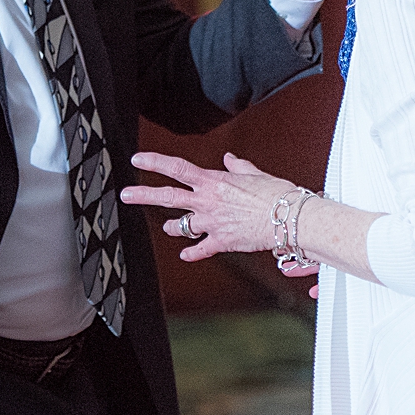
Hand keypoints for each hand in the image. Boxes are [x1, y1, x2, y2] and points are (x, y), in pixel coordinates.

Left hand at [122, 150, 298, 260]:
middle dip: (143, 195)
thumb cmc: (277, 194)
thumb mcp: (255, 173)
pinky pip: (200, 249)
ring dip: (173, 227)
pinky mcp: (221, 242)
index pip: (178, 168)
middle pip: (167, 197)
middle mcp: (208, 202)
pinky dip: (192, 253)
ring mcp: (212, 223)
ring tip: (168, 228)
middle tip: (125, 194)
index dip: (155, 162)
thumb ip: (238, 166)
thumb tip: (229, 159)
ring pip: (180, 226)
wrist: (290, 219)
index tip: (138, 159)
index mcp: (214, 182)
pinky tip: (186, 255)